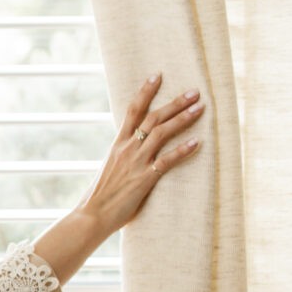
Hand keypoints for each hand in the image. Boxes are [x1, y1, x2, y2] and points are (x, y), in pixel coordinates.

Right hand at [80, 72, 205, 233]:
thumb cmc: (99, 197)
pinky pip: (166, 161)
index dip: (145, 92)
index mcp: (117, 145)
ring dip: (182, 119)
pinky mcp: (144, 179)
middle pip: (152, 118)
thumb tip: (134, 152)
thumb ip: (123, 158)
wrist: (91, 216)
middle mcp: (126, 149)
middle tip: (195, 92)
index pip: (131, 111)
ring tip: (200, 108)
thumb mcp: (110, 170)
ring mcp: (135, 163)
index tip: (157, 75)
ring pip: (161, 133)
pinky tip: (198, 142)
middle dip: (175, 103)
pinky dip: (183, 151)